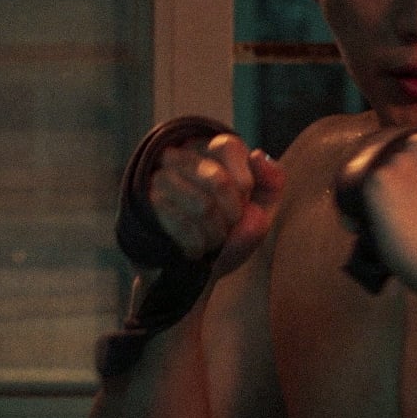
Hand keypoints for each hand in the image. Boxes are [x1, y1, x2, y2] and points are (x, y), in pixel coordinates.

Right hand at [150, 133, 285, 277]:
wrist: (194, 272)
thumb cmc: (231, 234)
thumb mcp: (261, 209)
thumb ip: (272, 182)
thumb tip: (258, 156)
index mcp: (208, 149)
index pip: (227, 146)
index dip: (243, 182)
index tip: (243, 203)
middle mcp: (178, 156)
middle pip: (218, 180)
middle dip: (233, 215)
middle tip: (228, 228)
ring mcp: (158, 180)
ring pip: (202, 206)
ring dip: (217, 234)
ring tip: (213, 241)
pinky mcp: (145, 207)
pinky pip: (181, 225)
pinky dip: (198, 245)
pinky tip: (197, 250)